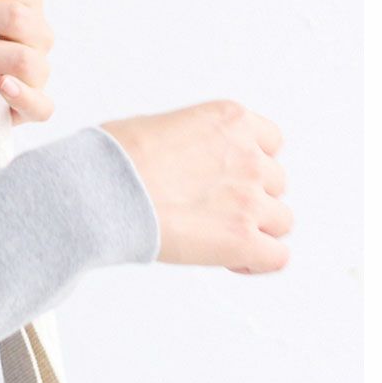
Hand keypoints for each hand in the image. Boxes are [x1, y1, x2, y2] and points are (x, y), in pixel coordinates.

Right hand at [99, 101, 292, 273]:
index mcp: (230, 121)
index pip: (271, 141)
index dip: (251, 162)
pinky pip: (276, 257)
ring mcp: (250, 200)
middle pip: (275, 183)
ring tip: (220, 236)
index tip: (232, 176)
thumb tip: (181, 156)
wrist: (101, 191)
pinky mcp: (242, 240)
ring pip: (280, 221)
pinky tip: (235, 261)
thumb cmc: (113, 159)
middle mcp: (248, 157)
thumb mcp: (157, 125)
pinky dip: (258, 261)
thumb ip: (190, 139)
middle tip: (216, 208)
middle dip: (250, 196)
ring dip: (255, 228)